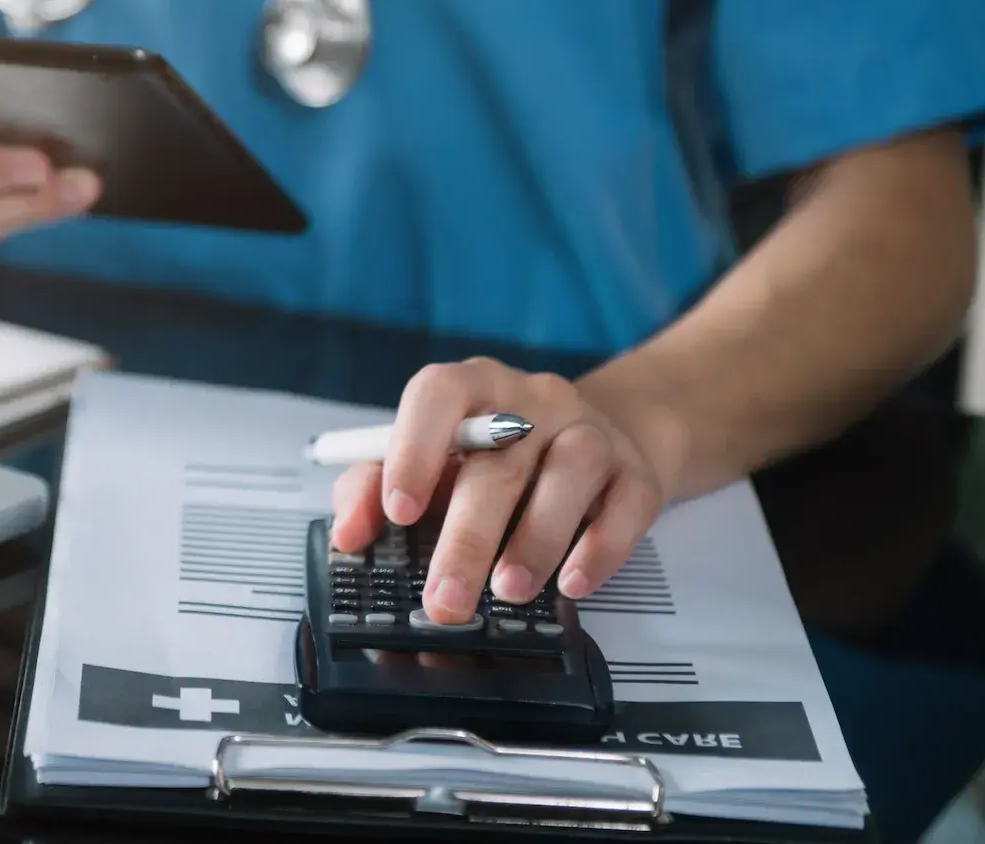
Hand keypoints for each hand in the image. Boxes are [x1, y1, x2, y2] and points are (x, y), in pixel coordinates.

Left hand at [329, 358, 675, 624]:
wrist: (593, 444)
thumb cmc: (491, 458)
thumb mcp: (426, 462)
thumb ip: (373, 490)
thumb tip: (350, 534)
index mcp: (471, 387)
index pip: (439, 394)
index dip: (415, 449)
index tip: (398, 511)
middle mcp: (531, 400)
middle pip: (499, 459)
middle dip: (468, 536)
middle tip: (446, 597)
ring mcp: (588, 430)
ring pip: (569, 470)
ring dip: (536, 539)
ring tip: (508, 590)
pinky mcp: (634, 471)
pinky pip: (626, 504)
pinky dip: (600, 548)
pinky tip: (572, 582)